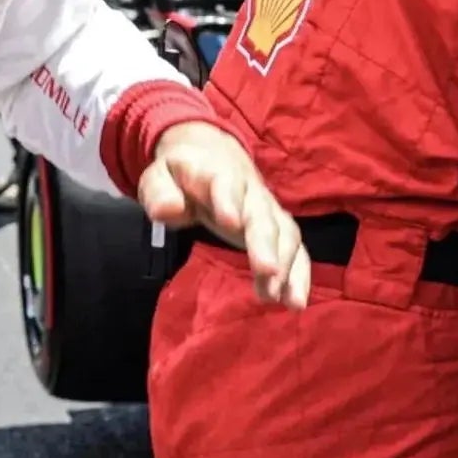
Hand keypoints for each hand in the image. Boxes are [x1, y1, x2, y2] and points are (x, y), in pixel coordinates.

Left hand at [139, 121, 310, 309]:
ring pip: (284, 233)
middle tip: (266, 271)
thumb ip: (159, 192)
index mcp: (217, 172)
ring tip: (280, 298)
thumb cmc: (180, 174)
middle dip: (265, 243)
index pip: (225, 183)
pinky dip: (299, 274)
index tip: (230, 223)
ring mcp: (267, 209)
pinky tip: (296, 301)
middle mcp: (249, 190)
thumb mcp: (158, 176)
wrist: (210, 156)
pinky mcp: (276, 228)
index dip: (229, 201)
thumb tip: (169, 209)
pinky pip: (295, 249)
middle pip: (261, 215)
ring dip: (286, 265)